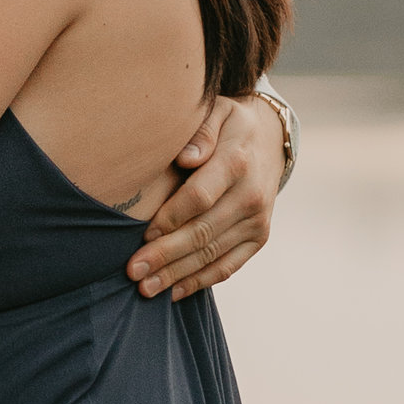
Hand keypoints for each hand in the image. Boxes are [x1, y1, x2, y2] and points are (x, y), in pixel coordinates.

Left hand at [127, 96, 287, 302]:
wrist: (270, 140)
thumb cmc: (228, 125)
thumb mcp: (216, 110)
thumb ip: (200, 130)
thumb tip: (187, 157)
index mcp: (236, 161)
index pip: (200, 197)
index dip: (171, 218)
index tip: (143, 234)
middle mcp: (251, 195)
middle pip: (203, 232)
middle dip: (166, 255)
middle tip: (133, 271)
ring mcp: (258, 220)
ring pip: (213, 254)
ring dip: (178, 274)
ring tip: (146, 289)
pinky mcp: (259, 237)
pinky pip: (229, 265)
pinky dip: (201, 281)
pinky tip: (174, 292)